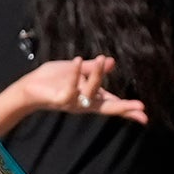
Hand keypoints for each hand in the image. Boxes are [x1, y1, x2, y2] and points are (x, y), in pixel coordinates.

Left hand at [0, 55, 146, 130]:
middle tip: (140, 108)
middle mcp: (84, 103)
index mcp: (90, 97)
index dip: (128, 108)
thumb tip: (112, 62)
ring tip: (103, 59)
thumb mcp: (76, 71)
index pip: (112, 103)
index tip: (144, 115)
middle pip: (108, 108)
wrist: (29, 87)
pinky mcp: (61, 99)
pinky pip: (71, 87)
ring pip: (91, 92)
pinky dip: (76, 73)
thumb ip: (93, 69)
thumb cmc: (52, 80)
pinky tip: (79, 60)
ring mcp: (73, 103)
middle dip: (123, 108)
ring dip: (98, 75)